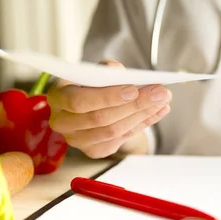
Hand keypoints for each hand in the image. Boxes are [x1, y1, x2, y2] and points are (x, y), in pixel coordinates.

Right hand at [47, 60, 171, 158]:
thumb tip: (120, 73)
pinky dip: (142, 124)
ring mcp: (77, 140)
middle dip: (134, 105)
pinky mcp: (94, 150)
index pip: (79, 101)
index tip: (133, 89)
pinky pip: (121, 139)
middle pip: (100, 118)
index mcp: (58, 97)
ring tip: (162, 100)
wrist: (91, 103)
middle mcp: (62, 122)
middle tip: (160, 93)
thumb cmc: (91, 84)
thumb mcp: (96, 70)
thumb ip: (106, 69)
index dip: (107, 96)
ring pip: (113, 131)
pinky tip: (157, 111)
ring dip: (142, 115)